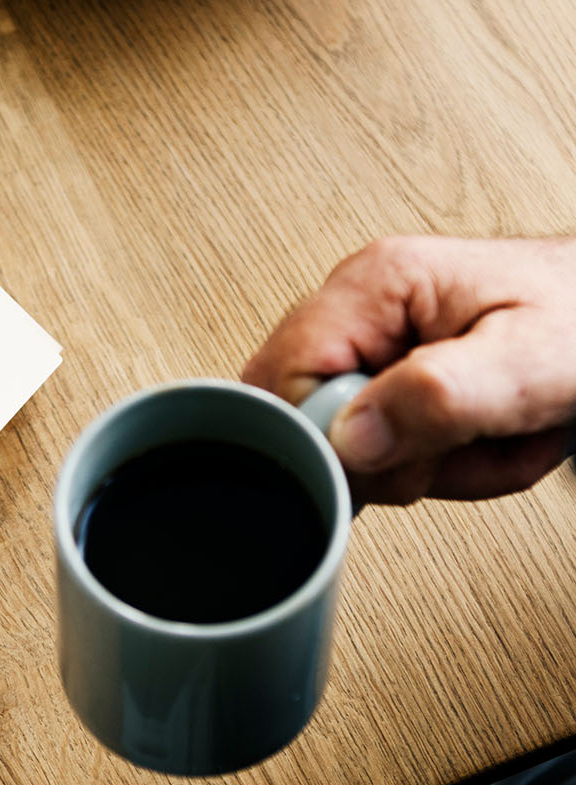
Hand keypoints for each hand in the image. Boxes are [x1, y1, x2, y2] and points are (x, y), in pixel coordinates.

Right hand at [243, 236, 575, 503]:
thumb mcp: (532, 362)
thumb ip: (439, 397)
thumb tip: (349, 437)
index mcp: (376, 284)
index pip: (285, 382)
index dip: (334, 439)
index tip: (404, 455)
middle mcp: (362, 308)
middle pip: (305, 418)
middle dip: (390, 461)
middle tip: (462, 443)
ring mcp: (376, 343)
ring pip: (346, 445)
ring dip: (428, 468)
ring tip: (491, 437)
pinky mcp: (395, 377)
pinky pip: (380, 449)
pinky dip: (435, 466)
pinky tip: (477, 440)